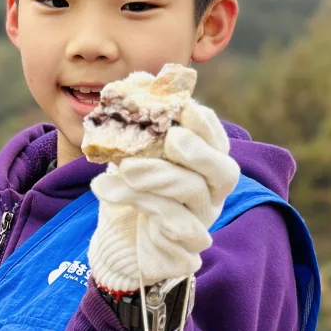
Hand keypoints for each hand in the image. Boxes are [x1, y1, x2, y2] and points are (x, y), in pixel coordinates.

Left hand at [88, 101, 238, 292]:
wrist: (120, 247)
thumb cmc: (132, 195)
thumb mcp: (130, 154)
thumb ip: (138, 120)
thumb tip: (139, 77)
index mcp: (206, 168)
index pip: (217, 141)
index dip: (204, 124)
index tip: (183, 107)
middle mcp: (211, 196)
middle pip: (224, 172)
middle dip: (199, 152)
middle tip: (172, 138)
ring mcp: (201, 224)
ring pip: (193, 196)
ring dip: (158, 177)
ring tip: (124, 168)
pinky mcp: (184, 252)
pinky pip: (171, 226)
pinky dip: (138, 203)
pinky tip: (105, 190)